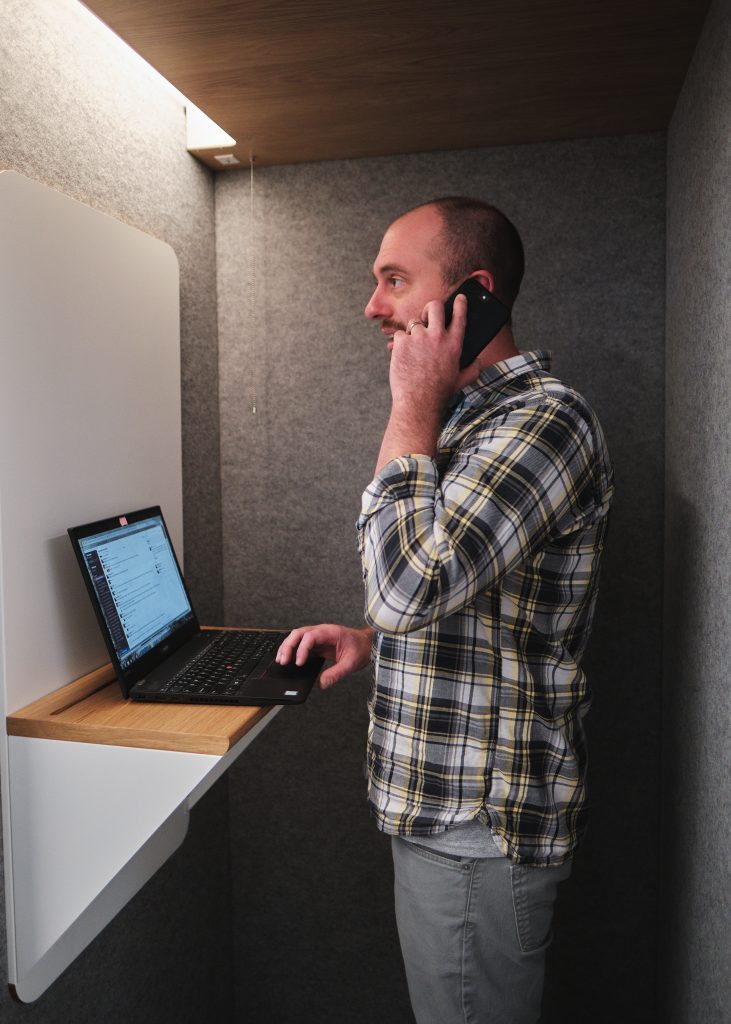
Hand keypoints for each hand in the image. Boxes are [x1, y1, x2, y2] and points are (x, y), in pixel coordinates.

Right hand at [276, 624, 372, 689]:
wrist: (367, 644)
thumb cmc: (361, 649)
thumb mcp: (352, 663)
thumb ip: (337, 673)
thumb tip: (323, 683)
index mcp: (330, 632)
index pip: (310, 636)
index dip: (302, 649)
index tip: (299, 663)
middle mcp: (322, 631)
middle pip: (299, 633)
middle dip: (288, 646)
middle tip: (283, 661)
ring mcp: (318, 636)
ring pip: (297, 636)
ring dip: (287, 646)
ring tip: (280, 660)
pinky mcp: (317, 642)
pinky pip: (301, 643)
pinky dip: (292, 649)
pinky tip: (287, 658)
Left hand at [389, 294, 479, 413]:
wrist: (418, 403)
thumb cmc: (440, 394)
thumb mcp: (462, 381)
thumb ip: (473, 369)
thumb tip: (477, 361)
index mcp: (454, 344)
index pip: (460, 315)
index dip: (460, 304)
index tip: (460, 299)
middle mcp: (437, 337)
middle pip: (435, 306)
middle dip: (431, 307)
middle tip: (428, 315)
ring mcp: (419, 338)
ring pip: (414, 322)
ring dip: (413, 332)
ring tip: (414, 349)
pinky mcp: (402, 343)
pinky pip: (400, 335)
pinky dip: (400, 344)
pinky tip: (403, 357)